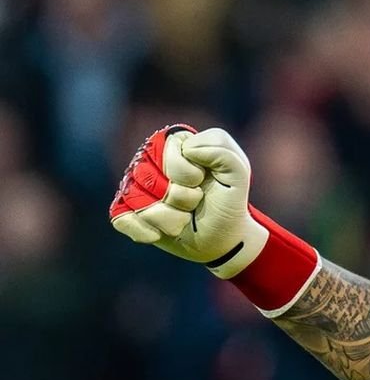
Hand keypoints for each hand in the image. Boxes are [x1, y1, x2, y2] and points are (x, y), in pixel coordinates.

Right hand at [110, 125, 318, 314]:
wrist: (223, 236)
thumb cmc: (229, 200)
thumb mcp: (238, 172)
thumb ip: (221, 149)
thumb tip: (188, 149)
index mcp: (174, 143)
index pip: (167, 151)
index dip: (189, 174)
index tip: (203, 182)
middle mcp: (148, 160)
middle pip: (149, 178)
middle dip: (182, 198)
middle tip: (196, 201)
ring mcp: (134, 186)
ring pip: (138, 203)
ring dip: (171, 219)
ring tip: (184, 216)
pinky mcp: (125, 211)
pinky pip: (122, 219)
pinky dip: (148, 231)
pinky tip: (163, 233)